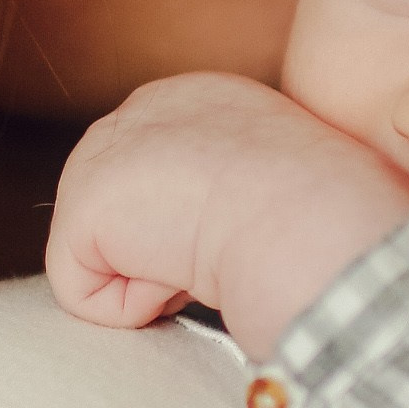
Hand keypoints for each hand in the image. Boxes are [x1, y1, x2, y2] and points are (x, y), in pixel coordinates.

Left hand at [46, 75, 408, 352]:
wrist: (308, 214)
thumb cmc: (328, 212)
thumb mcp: (287, 183)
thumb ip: (243, 193)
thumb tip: (238, 238)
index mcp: (202, 100)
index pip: (168, 182)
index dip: (204, 228)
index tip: (250, 232)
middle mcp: (145, 109)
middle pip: (128, 217)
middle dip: (171, 251)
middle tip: (229, 248)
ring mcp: (104, 151)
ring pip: (110, 257)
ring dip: (159, 280)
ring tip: (209, 257)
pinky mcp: (80, 205)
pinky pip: (84, 293)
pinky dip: (132, 307)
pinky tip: (178, 275)